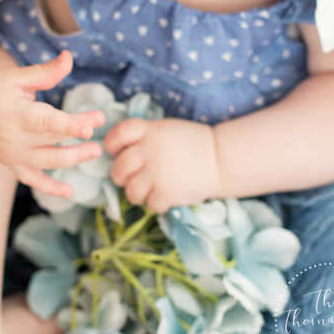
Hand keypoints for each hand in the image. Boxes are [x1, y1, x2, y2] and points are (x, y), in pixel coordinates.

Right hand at [0, 49, 104, 193]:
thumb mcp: (16, 76)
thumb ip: (45, 72)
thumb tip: (69, 57)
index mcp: (14, 113)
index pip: (46, 121)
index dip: (69, 125)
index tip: (89, 127)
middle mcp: (12, 138)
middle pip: (52, 137)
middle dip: (79, 131)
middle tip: (102, 120)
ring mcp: (10, 154)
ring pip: (47, 161)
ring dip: (73, 159)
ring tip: (96, 152)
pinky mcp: (9, 163)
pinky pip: (31, 179)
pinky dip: (50, 188)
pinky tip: (69, 193)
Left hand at [104, 117, 221, 213]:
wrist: (221, 159)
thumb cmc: (193, 143)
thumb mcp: (167, 128)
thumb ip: (144, 136)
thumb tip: (120, 151)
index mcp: (150, 131)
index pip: (119, 134)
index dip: (112, 145)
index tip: (117, 152)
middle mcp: (150, 151)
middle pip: (119, 168)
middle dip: (121, 176)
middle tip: (132, 178)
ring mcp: (157, 173)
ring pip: (130, 191)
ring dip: (137, 194)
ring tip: (149, 190)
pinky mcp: (166, 193)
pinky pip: (149, 205)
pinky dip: (156, 204)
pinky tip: (165, 196)